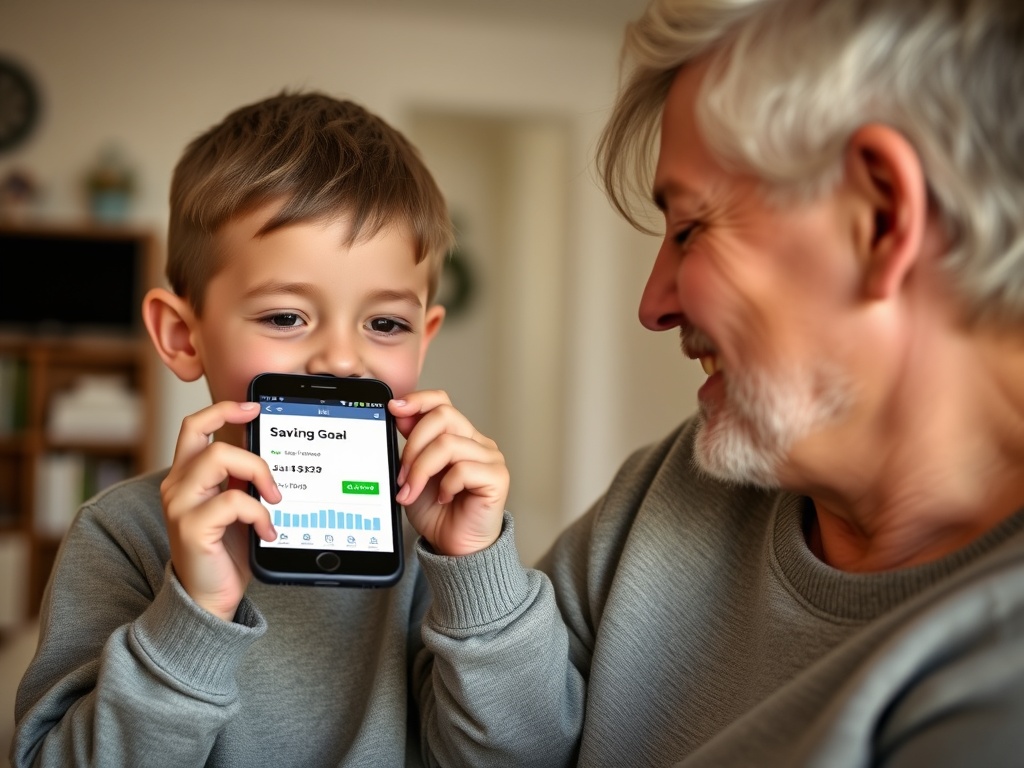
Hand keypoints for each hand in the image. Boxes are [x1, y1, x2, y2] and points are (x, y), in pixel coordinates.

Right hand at [159, 401, 279, 620]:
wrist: (210, 598)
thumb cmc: (226, 551)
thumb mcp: (236, 505)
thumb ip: (242, 478)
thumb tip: (269, 450)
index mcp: (187, 476)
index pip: (195, 426)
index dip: (223, 410)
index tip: (253, 407)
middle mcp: (177, 486)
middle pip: (210, 439)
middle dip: (253, 455)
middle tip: (275, 484)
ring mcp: (180, 506)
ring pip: (219, 459)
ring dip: (258, 477)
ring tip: (274, 503)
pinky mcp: (192, 528)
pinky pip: (234, 501)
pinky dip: (260, 513)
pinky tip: (268, 531)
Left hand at [390, 390, 508, 556]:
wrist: (453, 548)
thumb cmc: (436, 512)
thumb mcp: (412, 473)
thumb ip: (410, 444)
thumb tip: (400, 412)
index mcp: (458, 435)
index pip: (442, 402)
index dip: (418, 400)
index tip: (393, 408)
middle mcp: (476, 441)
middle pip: (443, 416)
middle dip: (413, 444)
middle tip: (401, 475)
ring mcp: (490, 458)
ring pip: (448, 443)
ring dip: (421, 469)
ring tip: (411, 491)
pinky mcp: (497, 477)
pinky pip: (463, 469)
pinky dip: (445, 485)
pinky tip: (443, 499)